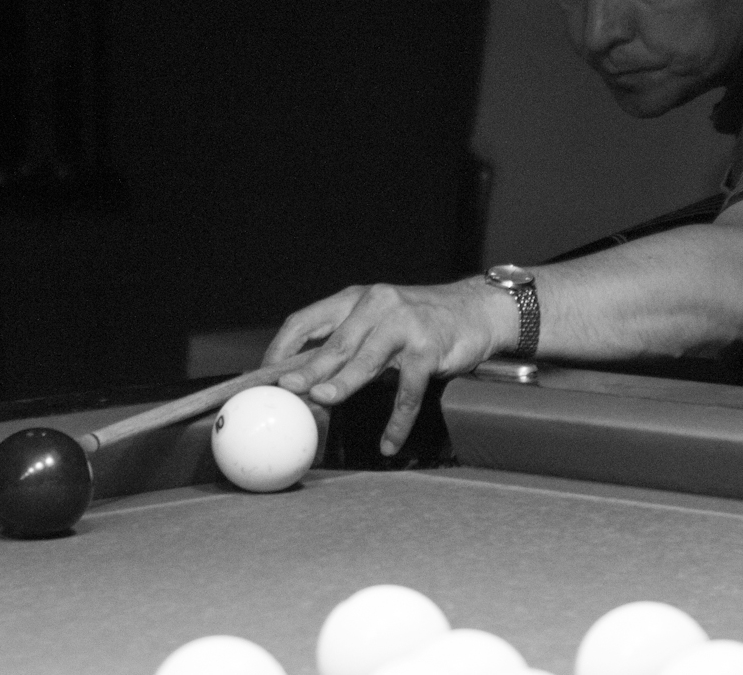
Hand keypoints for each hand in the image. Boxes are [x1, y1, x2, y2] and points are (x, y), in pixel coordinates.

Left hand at [263, 279, 513, 454]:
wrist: (478, 311)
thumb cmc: (422, 321)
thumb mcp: (379, 322)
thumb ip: (346, 344)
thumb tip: (302, 380)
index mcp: (355, 300)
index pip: (306, 321)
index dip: (281, 348)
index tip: (264, 376)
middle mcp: (377, 305)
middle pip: (335, 342)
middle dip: (308, 369)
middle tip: (288, 389)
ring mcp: (404, 325)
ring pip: (366, 360)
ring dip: (342, 384)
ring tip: (323, 402)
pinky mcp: (429, 347)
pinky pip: (408, 390)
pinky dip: (397, 419)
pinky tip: (389, 441)